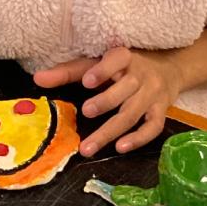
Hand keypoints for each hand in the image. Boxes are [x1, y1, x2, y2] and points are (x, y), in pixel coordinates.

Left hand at [34, 47, 182, 156]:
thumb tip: (37, 79)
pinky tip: (120, 148)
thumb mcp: (97, 63)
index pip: (117, 59)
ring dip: (111, 130)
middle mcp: (142, 74)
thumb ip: (68, 72)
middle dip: (106, 101)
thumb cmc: (123, 66)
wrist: (169, 68)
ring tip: (88, 146)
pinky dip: (138, 139)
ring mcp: (153, 94)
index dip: (104, 69)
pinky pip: (153, 127)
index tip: (88, 81)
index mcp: (125, 57)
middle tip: (86, 111)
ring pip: (134, 112)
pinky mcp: (161, 111)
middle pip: (126, 88)